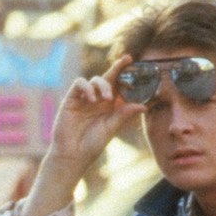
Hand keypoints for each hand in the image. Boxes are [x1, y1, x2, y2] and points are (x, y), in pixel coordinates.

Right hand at [23, 54, 147, 215]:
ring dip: (103, 85)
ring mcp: (84, 98)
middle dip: (116, 68)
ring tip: (106, 99)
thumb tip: (143, 106)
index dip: (124, 73)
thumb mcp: (111, 128)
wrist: (73, 154)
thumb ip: (124, 115)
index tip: (132, 60)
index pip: (118, 86)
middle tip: (125, 62)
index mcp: (109, 107)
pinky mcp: (71, 99)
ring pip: (95, 79)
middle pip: (107, 78)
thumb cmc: (92, 144)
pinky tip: (92, 99)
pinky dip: (87, 87)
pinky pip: (79, 84)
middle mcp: (98, 100)